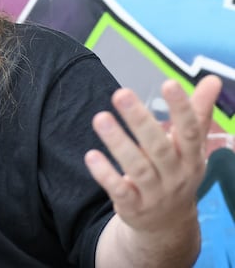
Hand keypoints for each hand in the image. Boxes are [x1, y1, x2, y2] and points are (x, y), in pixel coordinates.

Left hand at [84, 75, 221, 232]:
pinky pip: (119, 190)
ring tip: (100, 118)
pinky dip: (106, 174)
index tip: (168, 83)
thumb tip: (212, 79)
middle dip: (141, 120)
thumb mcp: (191, 147)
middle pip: (159, 147)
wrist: (168, 224)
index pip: (189, 131)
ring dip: (118, 143)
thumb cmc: (177, 172)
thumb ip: (198, 112)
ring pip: (137, 167)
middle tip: (122, 93)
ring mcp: (154, 193)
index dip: (181, 108)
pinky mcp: (133, 206)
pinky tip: (91, 156)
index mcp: (191, 157)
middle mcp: (175, 175)